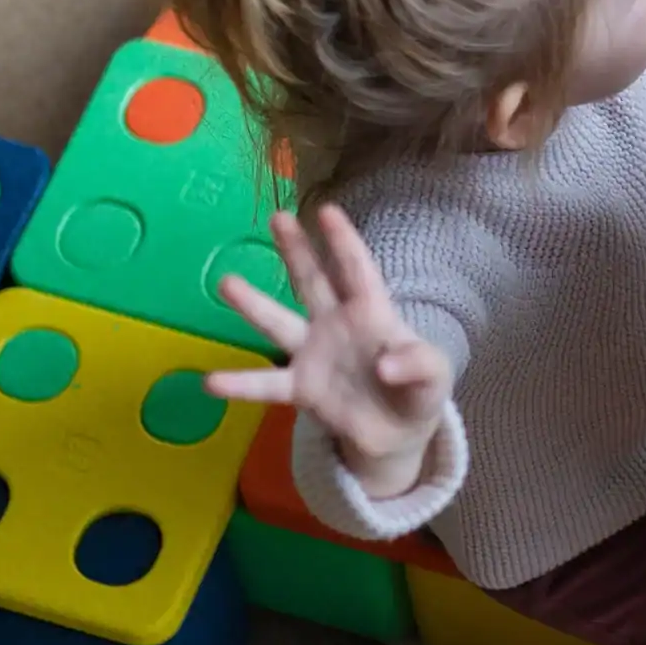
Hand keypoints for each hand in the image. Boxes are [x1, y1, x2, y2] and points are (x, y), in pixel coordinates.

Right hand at [205, 206, 451, 499]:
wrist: (398, 432)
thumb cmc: (417, 390)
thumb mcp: (434, 376)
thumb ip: (417, 364)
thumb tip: (384, 368)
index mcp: (372, 312)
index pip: (358, 271)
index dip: (344, 243)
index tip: (326, 211)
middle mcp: (335, 324)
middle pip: (312, 281)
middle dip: (296, 250)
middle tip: (277, 218)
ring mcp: (313, 353)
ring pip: (279, 324)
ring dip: (254, 305)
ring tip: (226, 283)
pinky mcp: (301, 388)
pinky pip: (267, 385)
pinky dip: (241, 385)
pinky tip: (211, 382)